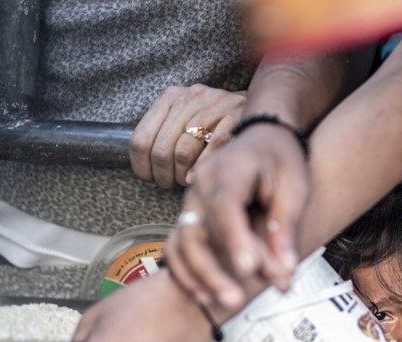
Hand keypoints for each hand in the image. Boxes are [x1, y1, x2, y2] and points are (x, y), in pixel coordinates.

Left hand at [130, 84, 246, 188]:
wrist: (260, 110)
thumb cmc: (217, 124)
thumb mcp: (185, 122)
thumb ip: (165, 139)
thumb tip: (148, 174)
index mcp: (170, 98)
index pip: (140, 139)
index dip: (142, 167)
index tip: (151, 180)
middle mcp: (189, 98)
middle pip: (161, 149)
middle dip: (164, 175)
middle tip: (171, 184)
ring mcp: (213, 105)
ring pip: (183, 152)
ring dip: (183, 175)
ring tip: (188, 181)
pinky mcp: (235, 115)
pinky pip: (211, 150)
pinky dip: (204, 168)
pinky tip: (202, 175)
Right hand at [165, 122, 309, 313]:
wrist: (263, 139)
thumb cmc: (282, 161)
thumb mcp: (295, 188)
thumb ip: (286, 228)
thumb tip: (285, 272)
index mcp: (229, 170)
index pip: (225, 206)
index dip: (235, 239)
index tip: (250, 270)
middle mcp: (200, 186)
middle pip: (196, 231)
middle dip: (215, 270)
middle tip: (238, 301)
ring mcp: (189, 203)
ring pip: (182, 244)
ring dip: (200, 277)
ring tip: (224, 305)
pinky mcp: (188, 220)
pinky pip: (177, 249)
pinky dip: (187, 274)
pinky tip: (206, 297)